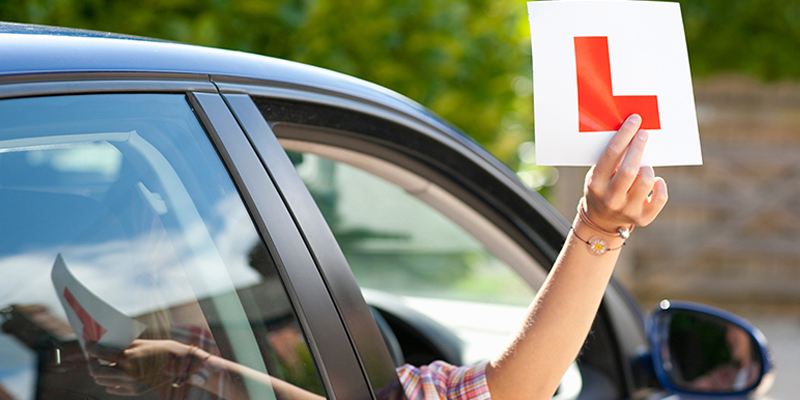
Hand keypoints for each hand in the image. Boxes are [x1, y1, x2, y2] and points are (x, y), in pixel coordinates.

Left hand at [86, 339, 192, 395]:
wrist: (178, 363)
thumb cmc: (158, 349)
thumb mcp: (138, 344)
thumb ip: (119, 346)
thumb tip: (102, 345)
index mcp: (129, 357)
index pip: (100, 353)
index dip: (90, 348)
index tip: (87, 344)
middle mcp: (128, 372)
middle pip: (96, 372)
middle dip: (91, 363)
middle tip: (93, 357)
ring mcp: (131, 384)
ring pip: (103, 382)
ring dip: (101, 373)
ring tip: (106, 365)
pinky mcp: (135, 391)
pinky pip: (113, 389)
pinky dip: (110, 383)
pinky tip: (114, 375)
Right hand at [582, 114, 667, 231]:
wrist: (601, 220)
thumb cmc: (602, 188)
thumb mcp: (597, 175)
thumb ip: (611, 160)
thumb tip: (632, 133)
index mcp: (596, 184)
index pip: (611, 154)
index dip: (625, 134)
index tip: (634, 121)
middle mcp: (610, 198)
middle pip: (630, 169)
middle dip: (639, 147)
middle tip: (644, 134)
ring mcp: (627, 210)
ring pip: (647, 181)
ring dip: (648, 169)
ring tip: (643, 167)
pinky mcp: (642, 218)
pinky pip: (660, 198)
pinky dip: (661, 186)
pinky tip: (656, 181)